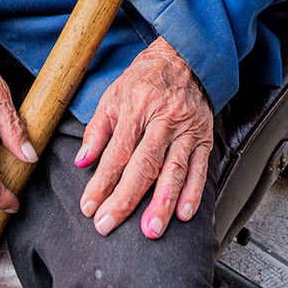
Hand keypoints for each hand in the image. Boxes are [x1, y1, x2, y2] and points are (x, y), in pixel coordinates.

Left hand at [76, 37, 212, 239]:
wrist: (184, 58)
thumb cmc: (145, 78)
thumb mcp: (114, 94)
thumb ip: (98, 130)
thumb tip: (82, 161)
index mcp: (137, 106)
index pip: (117, 152)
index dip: (102, 182)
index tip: (89, 206)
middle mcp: (163, 118)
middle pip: (144, 165)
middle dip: (126, 199)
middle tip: (109, 225)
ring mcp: (186, 129)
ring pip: (174, 170)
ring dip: (162, 203)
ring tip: (151, 230)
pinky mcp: (204, 137)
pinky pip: (200, 169)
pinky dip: (193, 193)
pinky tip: (183, 214)